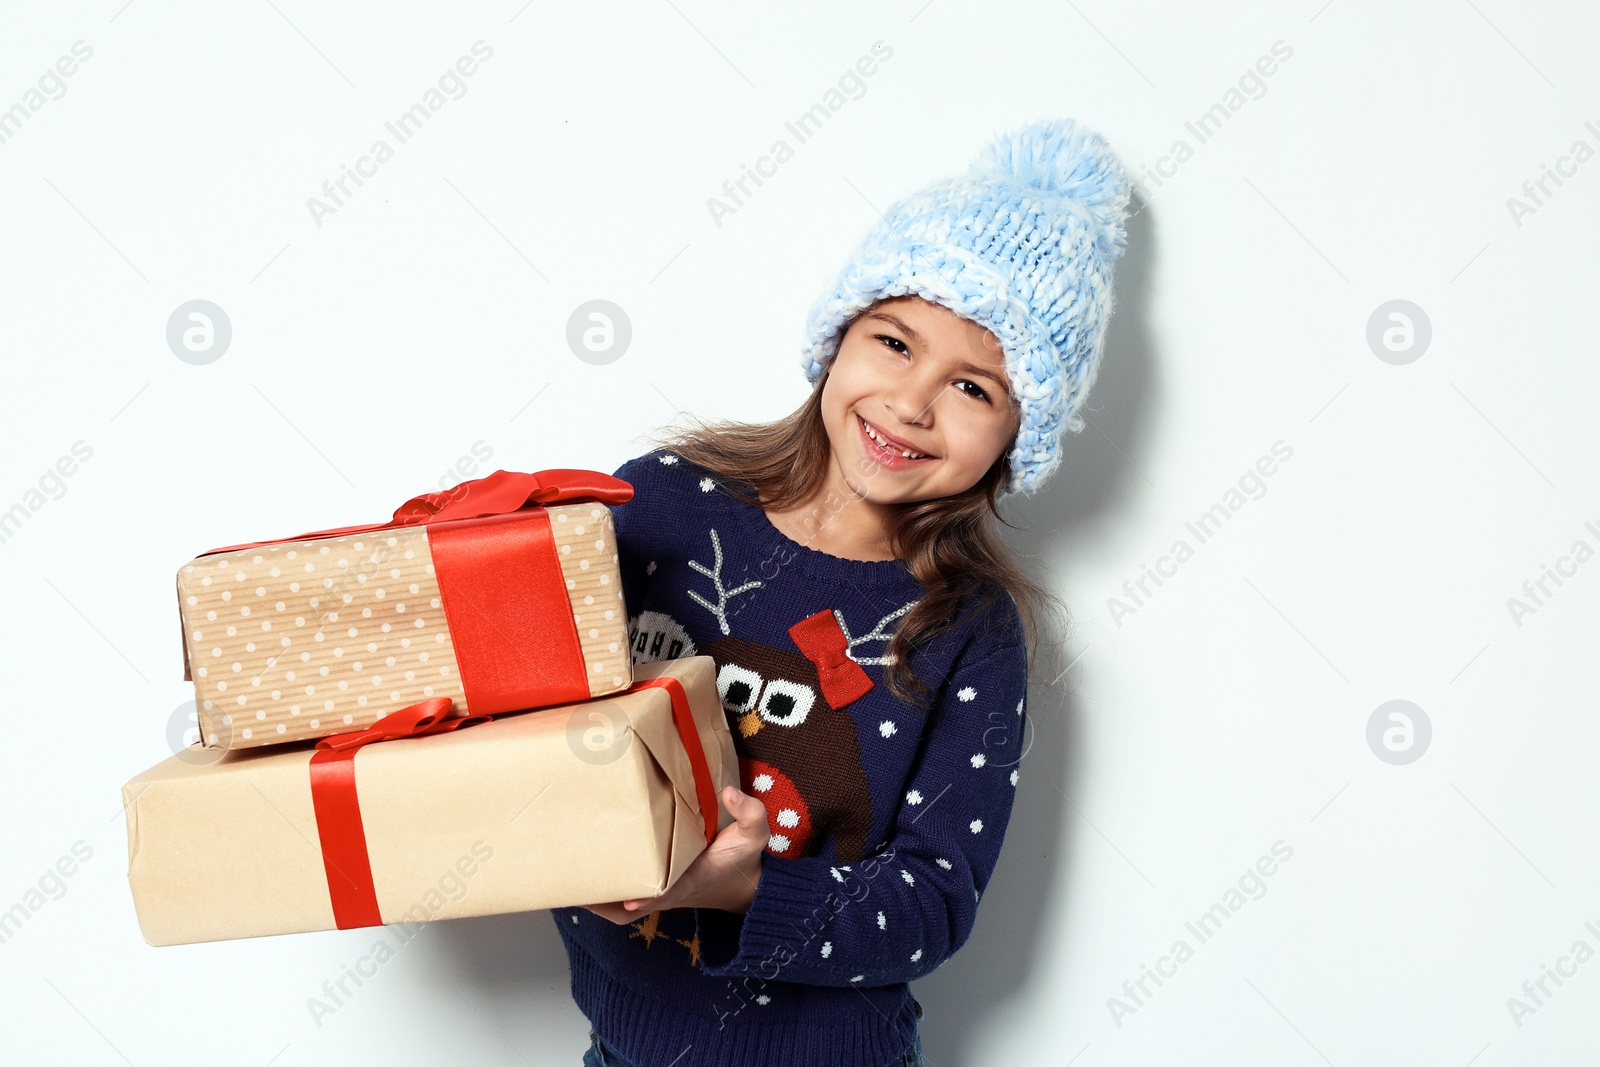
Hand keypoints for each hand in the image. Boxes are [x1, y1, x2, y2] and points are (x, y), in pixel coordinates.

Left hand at [582, 785, 767, 924]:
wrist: (741, 886)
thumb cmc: (742, 859)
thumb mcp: (755, 834)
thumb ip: (750, 813)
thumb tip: (729, 792)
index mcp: (692, 879)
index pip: (668, 893)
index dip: (648, 897)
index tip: (631, 900)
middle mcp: (670, 892)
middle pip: (631, 907)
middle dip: (605, 902)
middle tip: (574, 885)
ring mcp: (659, 894)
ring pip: (621, 909)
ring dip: (597, 902)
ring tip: (567, 883)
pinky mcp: (653, 890)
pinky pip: (623, 902)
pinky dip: (604, 898)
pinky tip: (581, 881)